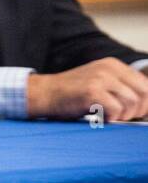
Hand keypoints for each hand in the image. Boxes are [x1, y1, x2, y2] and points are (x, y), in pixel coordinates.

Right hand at [26, 58, 147, 120]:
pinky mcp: (92, 91)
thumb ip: (121, 87)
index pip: (145, 84)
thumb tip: (146, 104)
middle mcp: (109, 68)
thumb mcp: (100, 82)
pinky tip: (100, 116)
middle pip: (144, 93)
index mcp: (113, 64)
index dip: (145, 102)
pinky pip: (116, 110)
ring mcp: (100, 78)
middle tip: (124, 117)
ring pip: (132, 102)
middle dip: (138, 110)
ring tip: (109, 116)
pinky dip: (111, 118)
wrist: (45, 94)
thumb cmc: (73, 94)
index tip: (135, 112)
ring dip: (124, 115)